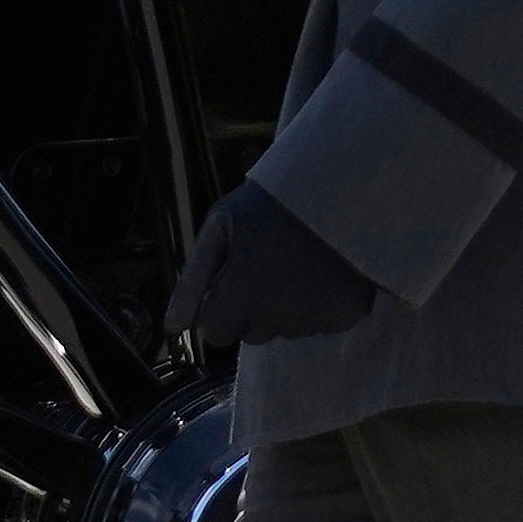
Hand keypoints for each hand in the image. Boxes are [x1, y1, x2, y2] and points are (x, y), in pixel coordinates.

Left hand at [172, 184, 374, 351]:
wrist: (343, 187)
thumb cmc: (274, 203)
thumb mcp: (222, 227)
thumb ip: (194, 278)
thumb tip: (174, 326)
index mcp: (241, 295)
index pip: (216, 332)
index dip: (222, 308)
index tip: (236, 282)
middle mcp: (278, 316)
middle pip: (254, 334)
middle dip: (256, 311)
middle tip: (271, 269)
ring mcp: (316, 318)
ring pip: (290, 330)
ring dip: (289, 309)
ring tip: (301, 268)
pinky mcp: (348, 315)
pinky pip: (324, 324)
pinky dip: (323, 306)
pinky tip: (326, 275)